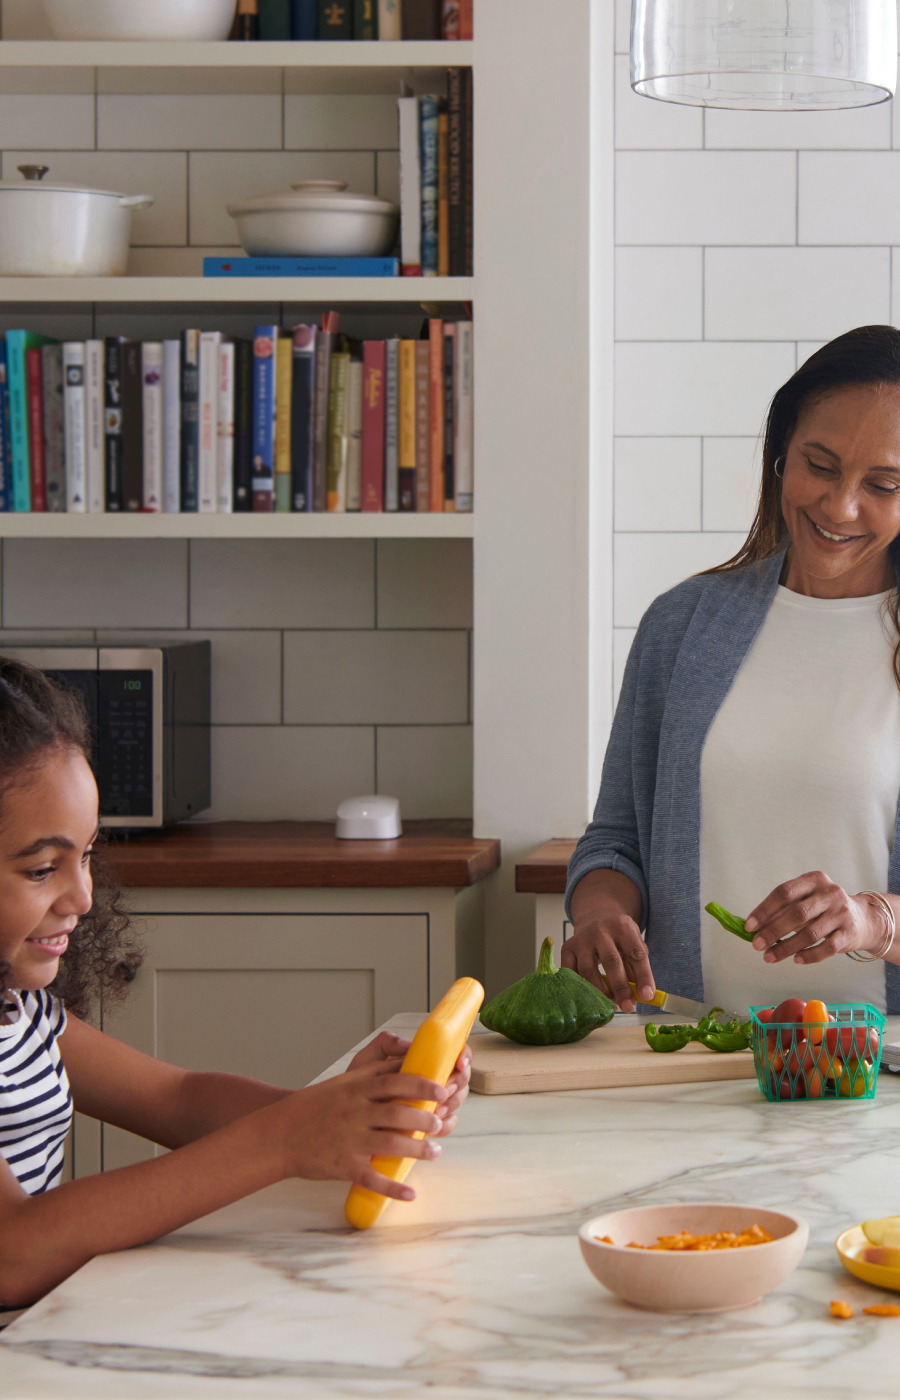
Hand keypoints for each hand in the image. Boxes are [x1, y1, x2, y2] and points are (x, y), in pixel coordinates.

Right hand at [274, 1067, 451, 1200]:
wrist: (278, 1136)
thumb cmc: (311, 1107)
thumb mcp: (340, 1084)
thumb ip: (370, 1075)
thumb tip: (402, 1065)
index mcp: (355, 1090)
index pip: (395, 1082)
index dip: (421, 1085)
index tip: (442, 1089)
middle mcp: (354, 1113)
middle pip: (398, 1113)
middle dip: (424, 1118)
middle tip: (440, 1122)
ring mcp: (349, 1140)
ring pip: (391, 1144)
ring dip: (417, 1149)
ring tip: (434, 1152)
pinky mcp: (343, 1166)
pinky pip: (373, 1178)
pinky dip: (393, 1188)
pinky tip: (410, 1193)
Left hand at [348, 1031, 470, 1137]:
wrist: (344, 1117)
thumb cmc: (357, 1087)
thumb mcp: (367, 1062)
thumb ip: (384, 1045)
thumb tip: (406, 1044)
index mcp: (422, 1061)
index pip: (453, 1053)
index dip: (463, 1055)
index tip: (459, 1063)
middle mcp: (431, 1081)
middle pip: (461, 1078)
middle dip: (457, 1084)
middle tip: (444, 1091)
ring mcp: (430, 1102)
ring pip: (456, 1101)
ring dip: (450, 1105)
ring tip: (434, 1110)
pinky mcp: (427, 1124)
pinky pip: (447, 1124)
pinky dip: (445, 1125)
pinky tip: (433, 1128)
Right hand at [560, 911, 653, 1011]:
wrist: (595, 915)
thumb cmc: (618, 935)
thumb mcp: (633, 942)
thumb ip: (636, 966)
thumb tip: (640, 995)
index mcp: (623, 927)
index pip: (636, 954)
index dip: (643, 976)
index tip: (647, 996)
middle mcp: (601, 930)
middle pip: (611, 961)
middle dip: (621, 987)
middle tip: (628, 1007)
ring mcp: (582, 939)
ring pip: (588, 969)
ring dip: (600, 991)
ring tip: (611, 1003)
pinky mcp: (567, 947)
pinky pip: (570, 972)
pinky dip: (579, 986)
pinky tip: (590, 995)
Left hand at [744, 871, 883, 964]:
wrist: (863, 919)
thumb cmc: (824, 909)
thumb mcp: (807, 901)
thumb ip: (784, 911)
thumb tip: (755, 928)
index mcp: (814, 880)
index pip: (784, 892)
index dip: (764, 910)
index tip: (749, 926)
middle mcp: (829, 893)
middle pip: (796, 913)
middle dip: (772, 931)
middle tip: (756, 945)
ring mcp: (842, 913)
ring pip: (809, 933)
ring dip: (786, 948)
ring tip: (769, 957)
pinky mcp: (850, 933)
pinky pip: (826, 948)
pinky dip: (809, 955)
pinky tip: (795, 960)